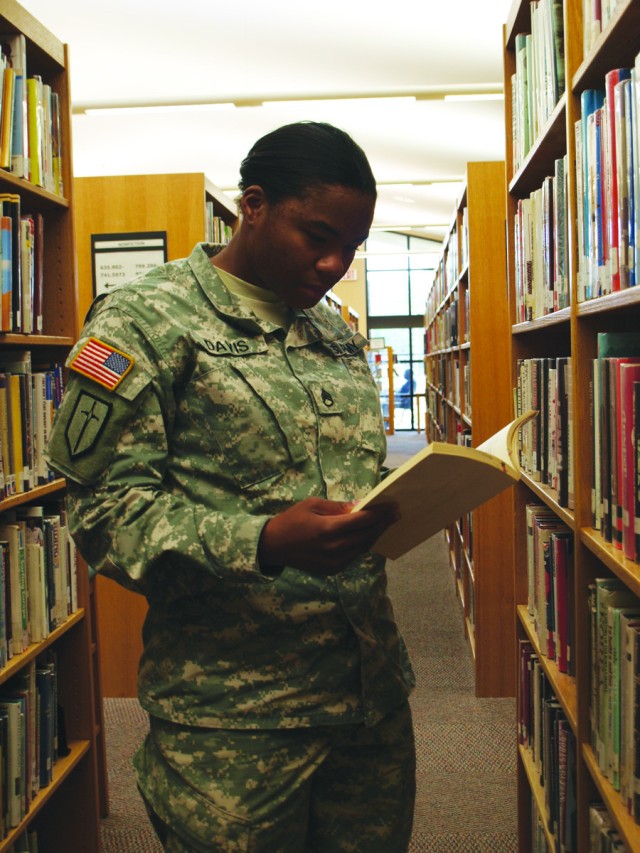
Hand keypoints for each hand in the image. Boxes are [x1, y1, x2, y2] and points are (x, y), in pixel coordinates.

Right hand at [258, 497, 397, 576]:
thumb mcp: (313, 505)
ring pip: (363, 547)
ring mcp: (334, 562)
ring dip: (376, 534)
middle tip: (396, 513)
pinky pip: (354, 556)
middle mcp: (333, 548)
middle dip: (383, 523)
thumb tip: (361, 506)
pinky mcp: (332, 570)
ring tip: (386, 523)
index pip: (362, 521)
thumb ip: (338, 507)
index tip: (392, 505)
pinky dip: (363, 545)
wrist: (272, 546)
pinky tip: (369, 535)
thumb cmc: (292, 520)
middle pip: (367, 535)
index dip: (379, 513)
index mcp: (328, 529)